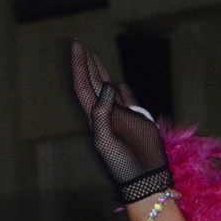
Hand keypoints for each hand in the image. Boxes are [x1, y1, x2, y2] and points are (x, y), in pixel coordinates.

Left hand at [70, 42, 170, 203]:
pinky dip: (121, 87)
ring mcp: (120, 115)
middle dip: (85, 63)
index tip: (77, 46)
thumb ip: (102, 115)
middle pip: (92, 82)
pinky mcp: (136, 118)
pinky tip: (114, 82)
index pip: (83, 86)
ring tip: (90, 57)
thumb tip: (106, 87)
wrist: (144, 176)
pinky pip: (126, 97)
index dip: (79, 66)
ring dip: (98, 72)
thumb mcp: (106, 141)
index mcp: (94, 117)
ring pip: (108, 87)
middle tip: (78, 44)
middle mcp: (105, 113)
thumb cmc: (122, 164)